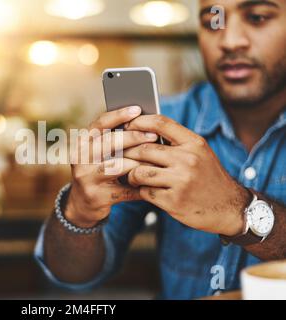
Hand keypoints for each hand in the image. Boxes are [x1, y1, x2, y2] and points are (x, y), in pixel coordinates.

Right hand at [65, 106, 158, 227]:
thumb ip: (114, 141)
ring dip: (139, 162)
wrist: (82, 205)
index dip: (118, 115)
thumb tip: (144, 123)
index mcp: (81, 143)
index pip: (98, 124)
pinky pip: (124, 189)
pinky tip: (153, 182)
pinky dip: (140, 186)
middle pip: (108, 143)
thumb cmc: (99, 172)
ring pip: (117, 165)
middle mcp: (79, 159)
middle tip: (153, 135)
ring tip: (157, 160)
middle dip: (134, 137)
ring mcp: (86, 178)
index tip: (137, 109)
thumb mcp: (99, 155)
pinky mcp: (96, 197)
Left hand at [124, 114, 250, 235]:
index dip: (139, 122)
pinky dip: (141, 191)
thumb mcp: (200, 153)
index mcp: (194, 143)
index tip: (127, 124)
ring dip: (131, 175)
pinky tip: (144, 190)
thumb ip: (176, 142)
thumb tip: (142, 130)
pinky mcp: (174, 201)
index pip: (161, 123)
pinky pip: (145, 192)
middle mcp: (188, 159)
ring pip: (140, 172)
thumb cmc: (209, 177)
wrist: (230, 207)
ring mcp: (181, 181)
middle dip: (128, 153)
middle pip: (144, 149)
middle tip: (122, 156)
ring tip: (132, 176)